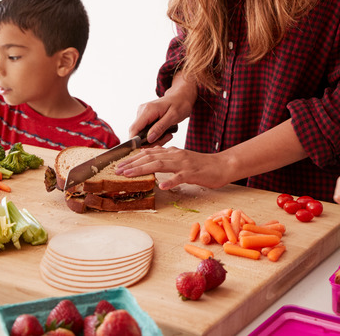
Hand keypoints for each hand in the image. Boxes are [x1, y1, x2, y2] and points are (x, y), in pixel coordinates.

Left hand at [114, 146, 230, 189]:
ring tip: (129, 175)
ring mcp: (184, 164)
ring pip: (160, 165)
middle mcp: (176, 155)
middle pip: (150, 158)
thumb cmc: (202, 165)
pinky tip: (162, 185)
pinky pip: (180, 177)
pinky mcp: (193, 173)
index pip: (148, 153)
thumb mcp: (181, 160)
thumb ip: (167, 159)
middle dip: (132, 164)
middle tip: (117, 170)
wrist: (222, 165)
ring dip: (143, 169)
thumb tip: (150, 159)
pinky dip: (171, 181)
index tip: (119, 165)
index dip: (133, 159)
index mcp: (172, 152)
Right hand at [128, 75, 196, 143]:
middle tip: (166, 139)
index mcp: (148, 110)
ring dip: (154, 138)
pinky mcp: (145, 117)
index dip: (136, 142)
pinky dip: (154, 134)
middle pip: (137, 134)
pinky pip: (145, 130)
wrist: (181, 96)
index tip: (148, 149)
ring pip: (142, 133)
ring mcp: (142, 114)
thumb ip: (160, 127)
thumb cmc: (180, 103)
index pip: (134, 129)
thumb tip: (149, 139)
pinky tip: (164, 132)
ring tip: (168, 135)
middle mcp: (142, 111)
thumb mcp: (173, 116)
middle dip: (150, 142)